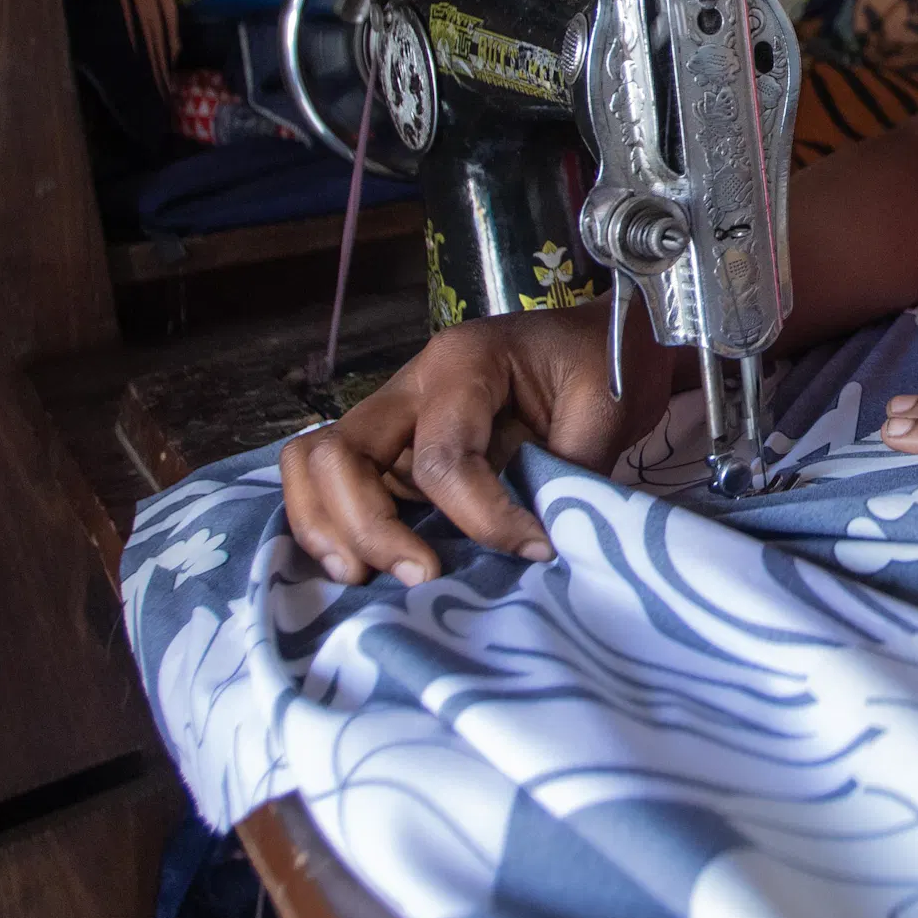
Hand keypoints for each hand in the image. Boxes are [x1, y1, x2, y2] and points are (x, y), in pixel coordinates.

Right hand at [279, 301, 656, 585]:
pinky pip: (330, 480)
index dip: (483, 518)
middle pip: (342, 453)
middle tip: (423, 576)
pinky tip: (361, 566)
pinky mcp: (390, 446)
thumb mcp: (601, 411)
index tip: (535, 549)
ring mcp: (392, 415)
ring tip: (364, 578)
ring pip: (314, 463)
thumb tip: (532, 551)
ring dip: (329, 526)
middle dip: (369, 525)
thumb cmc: (603, 366)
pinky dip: (329, 523)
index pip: (442, 457)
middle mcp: (411, 384)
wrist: (603, 339)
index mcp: (464, 363)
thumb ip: (564, 477)